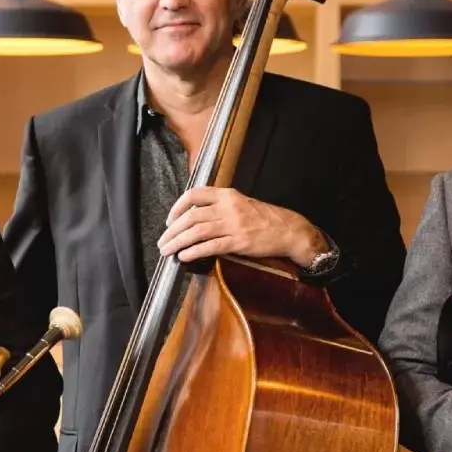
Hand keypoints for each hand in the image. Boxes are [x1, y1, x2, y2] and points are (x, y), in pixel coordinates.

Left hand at [157, 187, 325, 266]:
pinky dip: (194, 252)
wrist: (288, 230)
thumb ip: (219, 207)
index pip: (194, 195)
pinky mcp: (239, 242)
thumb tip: (195, 218)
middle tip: (163, 241)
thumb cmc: (264, 219)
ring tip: (167, 251)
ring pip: (197, 232)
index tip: (169, 220)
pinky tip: (184, 256)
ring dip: (178, 242)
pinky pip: (211, 246)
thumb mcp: (241, 203)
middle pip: (191, 217)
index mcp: (227, 195)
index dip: (177, 207)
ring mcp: (234, 225)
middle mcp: (228, 207)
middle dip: (172, 231)